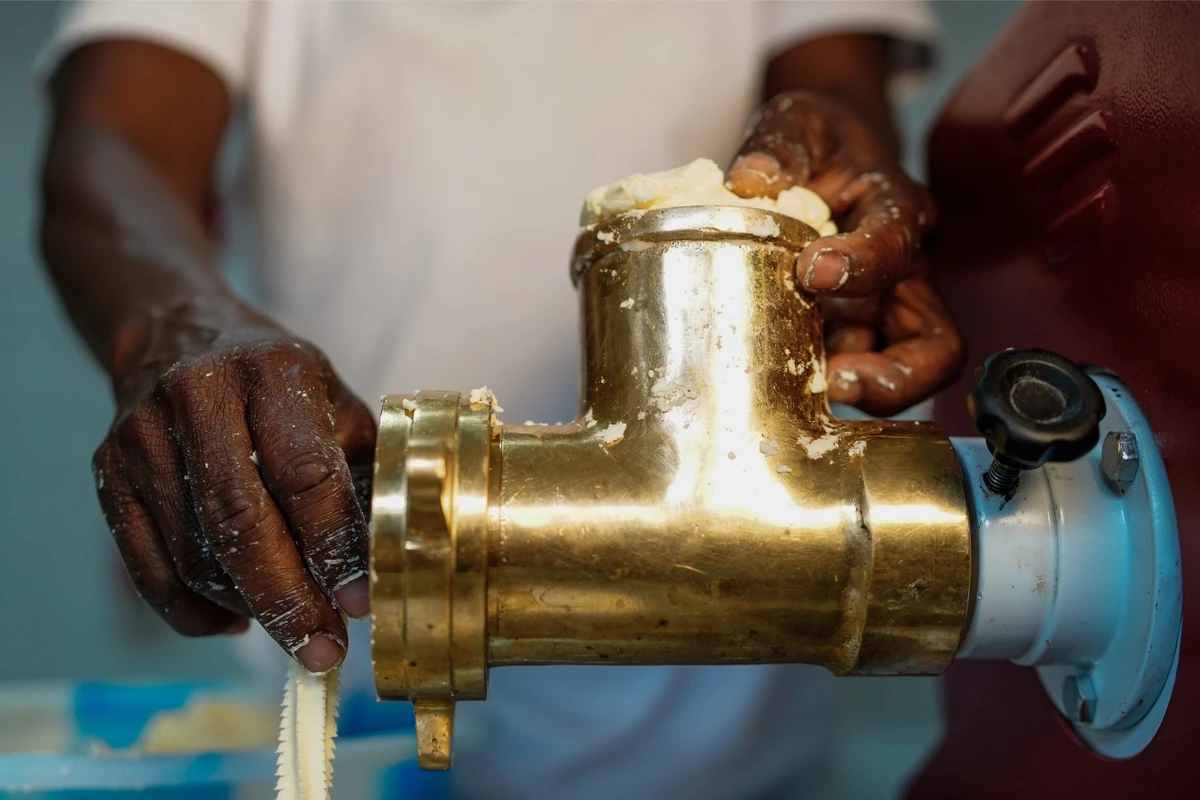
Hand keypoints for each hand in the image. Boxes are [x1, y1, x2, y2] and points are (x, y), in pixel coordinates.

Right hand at [91, 299, 374, 672]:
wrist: (174, 335)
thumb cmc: (274, 380)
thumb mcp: (333, 398)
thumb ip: (363, 466)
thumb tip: (397, 552)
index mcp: (271, 371)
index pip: (304, 474)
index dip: (335, 545)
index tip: (360, 601)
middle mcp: (198, 398)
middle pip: (241, 522)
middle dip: (288, 598)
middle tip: (324, 647)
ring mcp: (142, 438)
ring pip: (193, 553)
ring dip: (248, 608)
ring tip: (296, 633)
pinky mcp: (109, 475)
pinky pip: (148, 568)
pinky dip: (194, 612)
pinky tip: (238, 619)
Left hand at [728, 91, 963, 416]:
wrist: (823, 155)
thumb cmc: (819, 140)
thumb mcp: (798, 121)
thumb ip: (777, 145)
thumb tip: (751, 180)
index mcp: (898, 209)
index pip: (899, 246)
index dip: (864, 265)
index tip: (811, 270)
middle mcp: (904, 271)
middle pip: (935, 345)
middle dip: (895, 378)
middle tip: (835, 379)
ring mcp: (881, 310)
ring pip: (900, 372)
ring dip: (857, 391)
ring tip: (801, 390)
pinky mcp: (850, 332)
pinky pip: (850, 371)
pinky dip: (820, 384)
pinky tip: (778, 379)